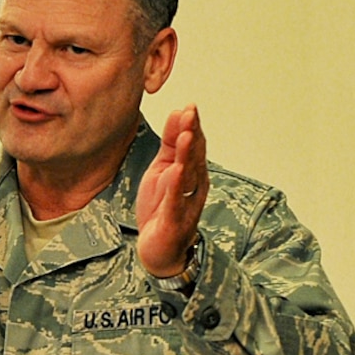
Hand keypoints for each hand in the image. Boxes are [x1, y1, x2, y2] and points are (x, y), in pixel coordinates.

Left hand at [137, 105, 206, 276]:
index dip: (191, 126)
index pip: (193, 145)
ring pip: (189, 175)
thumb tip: (178, 115)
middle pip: (195, 156)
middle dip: (193, 134)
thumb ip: (170, 146)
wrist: (159, 248)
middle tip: (191, 112)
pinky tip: (176, 170)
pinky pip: (177, 199)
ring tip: (187, 135)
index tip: (189, 106)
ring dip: (188, 155)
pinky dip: (177, 185)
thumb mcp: (162, 171)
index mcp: (190, 172)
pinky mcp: (175, 218)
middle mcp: (194, 185)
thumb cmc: (162, 207)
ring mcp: (186, 201)